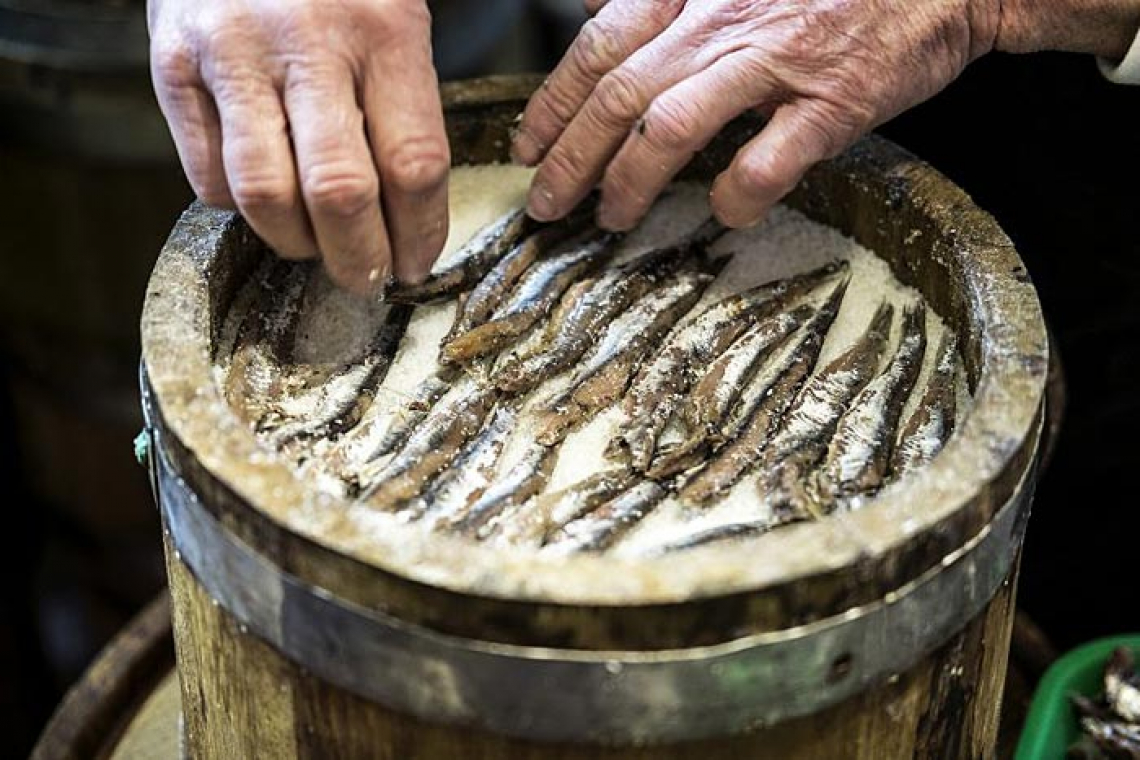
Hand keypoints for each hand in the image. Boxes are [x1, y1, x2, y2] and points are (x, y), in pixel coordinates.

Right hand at [148, 0, 449, 293]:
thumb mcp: (392, 20)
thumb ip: (402, 107)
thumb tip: (408, 219)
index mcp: (384, 30)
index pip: (414, 164)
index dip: (420, 233)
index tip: (418, 263)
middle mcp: (306, 40)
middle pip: (339, 192)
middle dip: (360, 259)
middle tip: (369, 281)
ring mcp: (231, 51)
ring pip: (265, 193)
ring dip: (296, 243)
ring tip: (314, 247)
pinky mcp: (172, 62)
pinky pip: (207, 174)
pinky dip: (240, 208)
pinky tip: (265, 198)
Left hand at [513, 0, 999, 231]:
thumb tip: (591, 5)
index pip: (596, 46)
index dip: (552, 103)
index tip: (527, 146)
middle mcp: (723, 19)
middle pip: (618, 94)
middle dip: (569, 157)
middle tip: (546, 203)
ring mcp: (776, 59)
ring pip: (670, 129)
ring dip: (628, 182)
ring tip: (610, 218)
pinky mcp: (831, 101)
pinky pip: (765, 162)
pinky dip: (734, 196)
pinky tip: (721, 212)